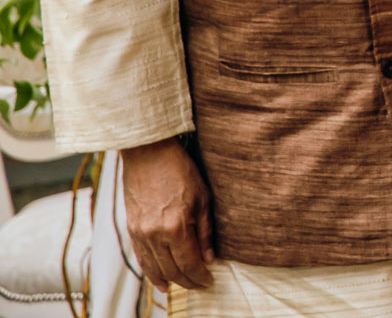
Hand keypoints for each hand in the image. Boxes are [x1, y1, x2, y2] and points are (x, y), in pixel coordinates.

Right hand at [122, 137, 213, 290]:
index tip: (209, 280)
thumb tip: (210, 257)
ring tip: (180, 286)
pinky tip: (158, 278)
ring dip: (168, 279)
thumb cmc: (180, 170)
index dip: (200, 276)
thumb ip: (205, 231)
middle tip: (199, 285)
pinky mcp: (131, 229)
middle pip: (172, 269)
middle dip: (187, 281)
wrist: (148, 154)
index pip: (189, 263)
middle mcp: (155, 234)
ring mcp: (140, 233)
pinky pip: (141, 257)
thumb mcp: (203, 198)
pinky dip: (150, 270)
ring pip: (155, 267)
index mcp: (176, 226)